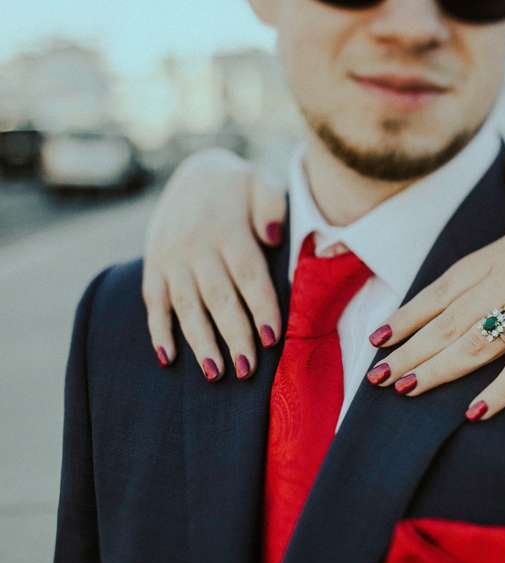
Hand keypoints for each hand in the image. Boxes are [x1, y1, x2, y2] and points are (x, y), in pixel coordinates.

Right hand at [142, 149, 286, 380]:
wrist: (196, 171)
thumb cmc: (241, 188)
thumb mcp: (261, 183)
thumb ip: (271, 206)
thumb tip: (273, 237)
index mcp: (228, 229)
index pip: (248, 274)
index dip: (260, 307)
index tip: (272, 338)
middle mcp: (197, 246)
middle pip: (218, 298)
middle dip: (233, 335)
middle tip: (247, 369)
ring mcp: (171, 257)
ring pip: (186, 306)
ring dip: (199, 342)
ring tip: (215, 373)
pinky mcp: (154, 265)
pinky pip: (154, 302)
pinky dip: (158, 331)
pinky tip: (167, 359)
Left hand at [367, 154, 504, 419]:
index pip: (443, 286)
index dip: (410, 313)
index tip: (380, 334)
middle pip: (447, 320)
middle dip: (409, 350)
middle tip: (377, 377)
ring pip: (473, 343)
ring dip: (435, 370)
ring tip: (403, 392)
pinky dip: (499, 390)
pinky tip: (474, 413)